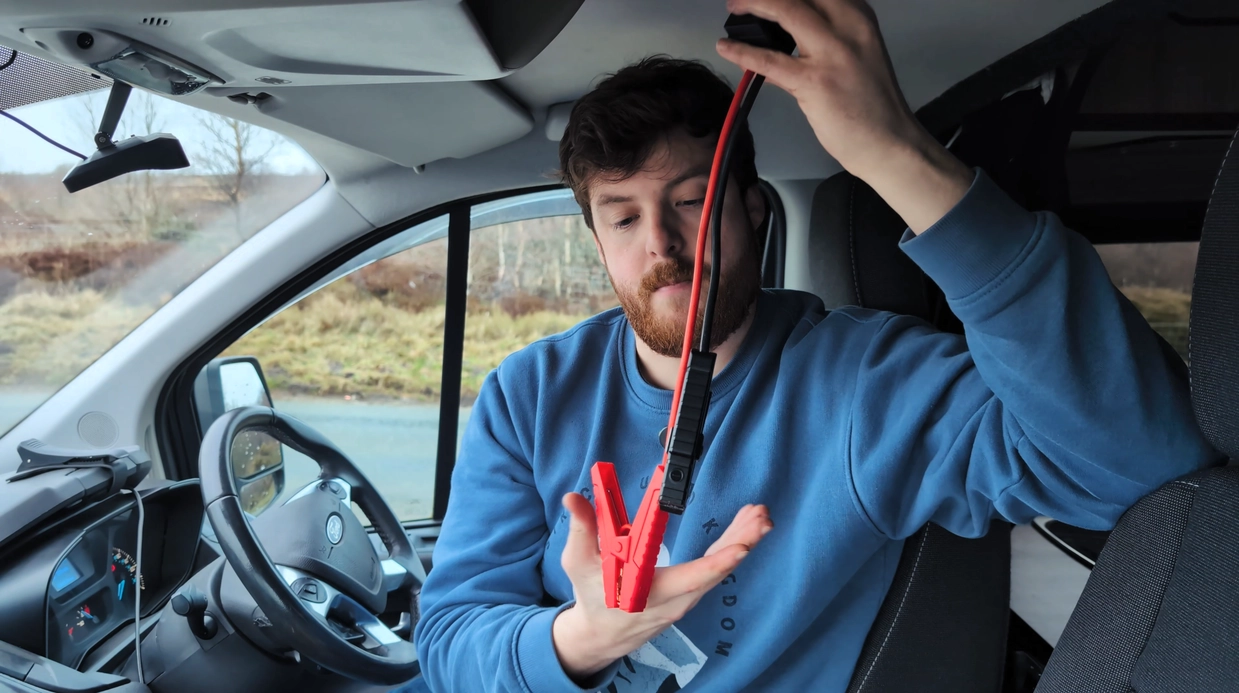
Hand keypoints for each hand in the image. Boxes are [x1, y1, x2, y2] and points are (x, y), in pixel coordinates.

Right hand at [551, 493, 772, 680]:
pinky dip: (732, 549)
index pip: (693, 578)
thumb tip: (574, 498)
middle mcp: (677, 598)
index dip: (720, 562)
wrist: (602, 633)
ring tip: (760, 516)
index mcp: (652, 591)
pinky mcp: (690, 593)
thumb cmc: (593, 596)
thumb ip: (582, 529)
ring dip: (742, 541)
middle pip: (717, 570)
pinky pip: (716, 570)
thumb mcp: (580, 563)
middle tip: (761, 517)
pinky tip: (744, 530)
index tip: (743, 547)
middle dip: (743, 542)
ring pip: (720, 570)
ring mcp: (687, 598)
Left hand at [716, 0, 973, 232]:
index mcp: (859, 17)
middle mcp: (849, 26)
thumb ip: (815, 48)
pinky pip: (771, 61)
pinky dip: (743, 52)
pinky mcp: (816, 81)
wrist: (892, 143)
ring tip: (733, 7)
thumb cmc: (871, 105)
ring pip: (786, 11)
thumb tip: (773, 47)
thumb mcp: (851, 60)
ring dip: (753, 4)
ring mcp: (833, 52)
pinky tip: (725, 47)